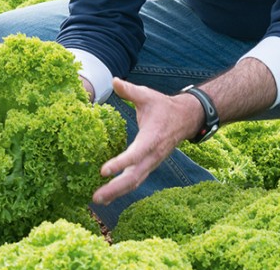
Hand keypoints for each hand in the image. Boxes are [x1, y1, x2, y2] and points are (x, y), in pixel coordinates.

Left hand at [92, 78, 202, 204]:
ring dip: (116, 193)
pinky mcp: (149, 166)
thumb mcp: (147, 95)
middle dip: (114, 188)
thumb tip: (114, 80)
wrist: (184, 119)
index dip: (120, 163)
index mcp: (151, 138)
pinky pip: (136, 181)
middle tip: (95, 197)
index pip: (135, 154)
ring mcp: (151, 163)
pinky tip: (107, 195)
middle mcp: (152, 155)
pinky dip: (122, 190)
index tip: (103, 171)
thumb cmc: (162, 106)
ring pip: (134, 182)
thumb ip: (129, 91)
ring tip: (96, 199)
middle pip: (134, 177)